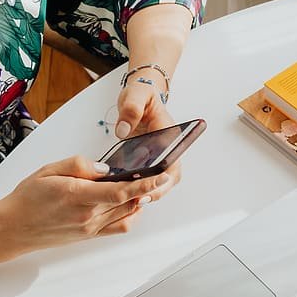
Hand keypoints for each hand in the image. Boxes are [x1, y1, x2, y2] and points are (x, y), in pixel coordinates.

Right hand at [0, 156, 170, 253]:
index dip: (145, 183)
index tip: (161, 175)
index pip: (121, 190)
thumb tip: (104, 168)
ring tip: (145, 186)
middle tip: (160, 175)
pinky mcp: (89, 235)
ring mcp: (90, 228)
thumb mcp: (49, 170)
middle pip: (128, 202)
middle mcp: (88, 216)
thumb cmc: (27, 198)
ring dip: (138, 200)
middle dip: (147, 188)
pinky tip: (129, 203)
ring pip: (126, 214)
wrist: (13, 228)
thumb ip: (79, 165)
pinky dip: (128, 215)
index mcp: (78, 196)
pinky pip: (118, 228)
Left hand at [116, 81, 179, 201]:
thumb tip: (123, 131)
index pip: (172, 158)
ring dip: (150, 192)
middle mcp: (168, 146)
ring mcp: (160, 155)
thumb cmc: (141, 94)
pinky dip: (141, 187)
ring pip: (161, 180)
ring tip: (132, 201)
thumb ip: (130, 109)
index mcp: (169, 132)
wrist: (140, 96)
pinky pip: (149, 177)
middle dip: (158, 189)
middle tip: (140, 200)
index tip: (152, 183)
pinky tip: (126, 193)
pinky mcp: (149, 160)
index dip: (164, 175)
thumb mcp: (135, 95)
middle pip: (170, 175)